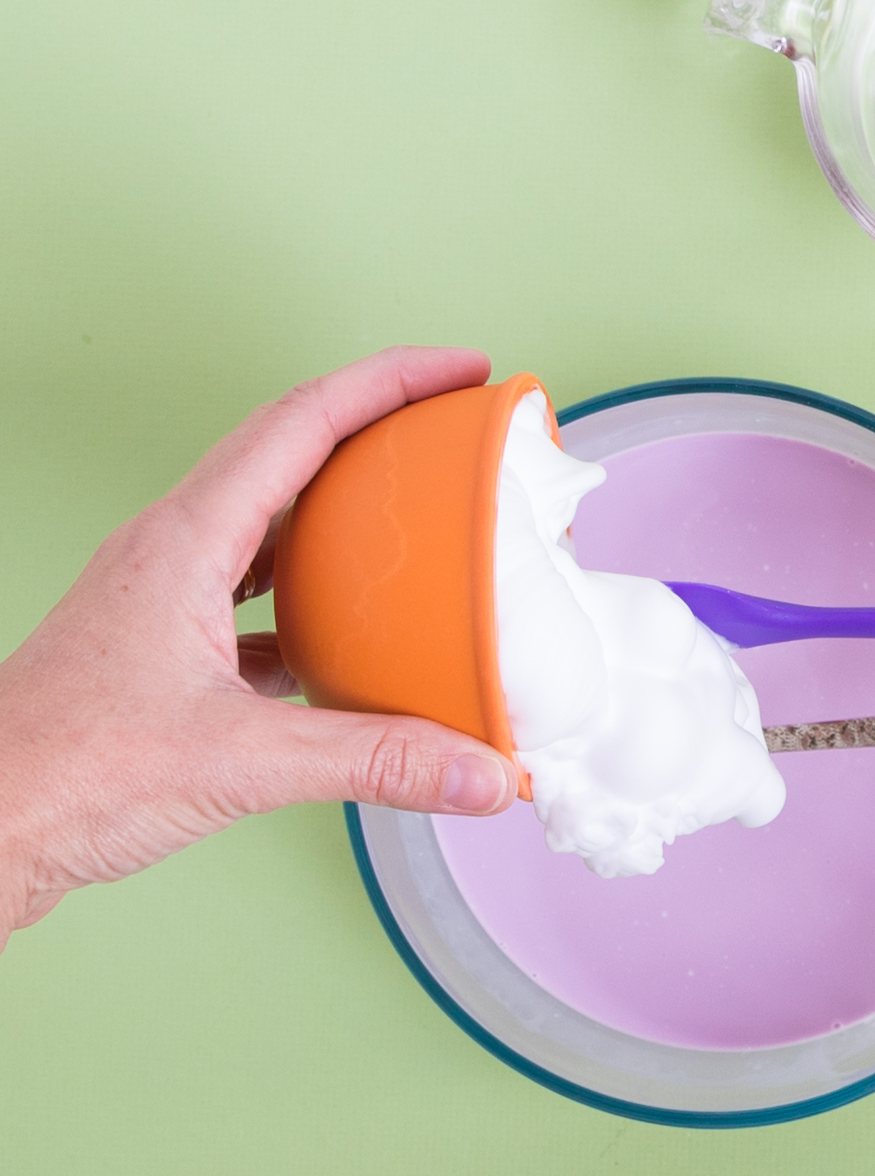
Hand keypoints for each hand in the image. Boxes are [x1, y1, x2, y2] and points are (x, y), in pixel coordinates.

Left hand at [0, 347, 518, 949]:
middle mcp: (172, 554)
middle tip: (449, 423)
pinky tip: (355, 641)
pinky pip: (257, 599)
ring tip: (416, 519)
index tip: (458, 369)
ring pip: (271, 523)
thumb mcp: (241, 761)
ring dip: (344, 508)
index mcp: (184, 543)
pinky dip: (317, 600)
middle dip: (377, 424)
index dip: (388, 383)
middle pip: (289, 453)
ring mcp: (165, 601)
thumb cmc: (60, 774)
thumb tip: (481, 770)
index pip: (301, 424)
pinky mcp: (166, 653)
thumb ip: (375, 763)